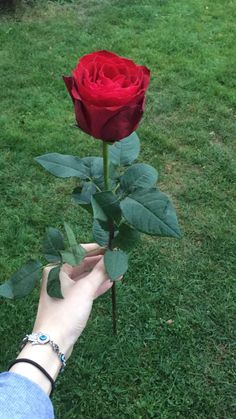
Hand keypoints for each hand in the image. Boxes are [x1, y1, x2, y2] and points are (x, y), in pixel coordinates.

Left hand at [33, 243, 111, 357]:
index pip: (78, 251)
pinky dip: (96, 286)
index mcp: (57, 268)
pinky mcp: (68, 303)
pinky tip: (110, 283)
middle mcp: (58, 277)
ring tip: (118, 271)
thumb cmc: (66, 312)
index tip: (111, 248)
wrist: (52, 343)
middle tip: (117, 260)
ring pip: (84, 277)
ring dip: (100, 274)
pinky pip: (84, 289)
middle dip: (100, 262)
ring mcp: (63, 290)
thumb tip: (112, 256)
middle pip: (82, 264)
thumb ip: (100, 271)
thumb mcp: (86, 289)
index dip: (96, 249)